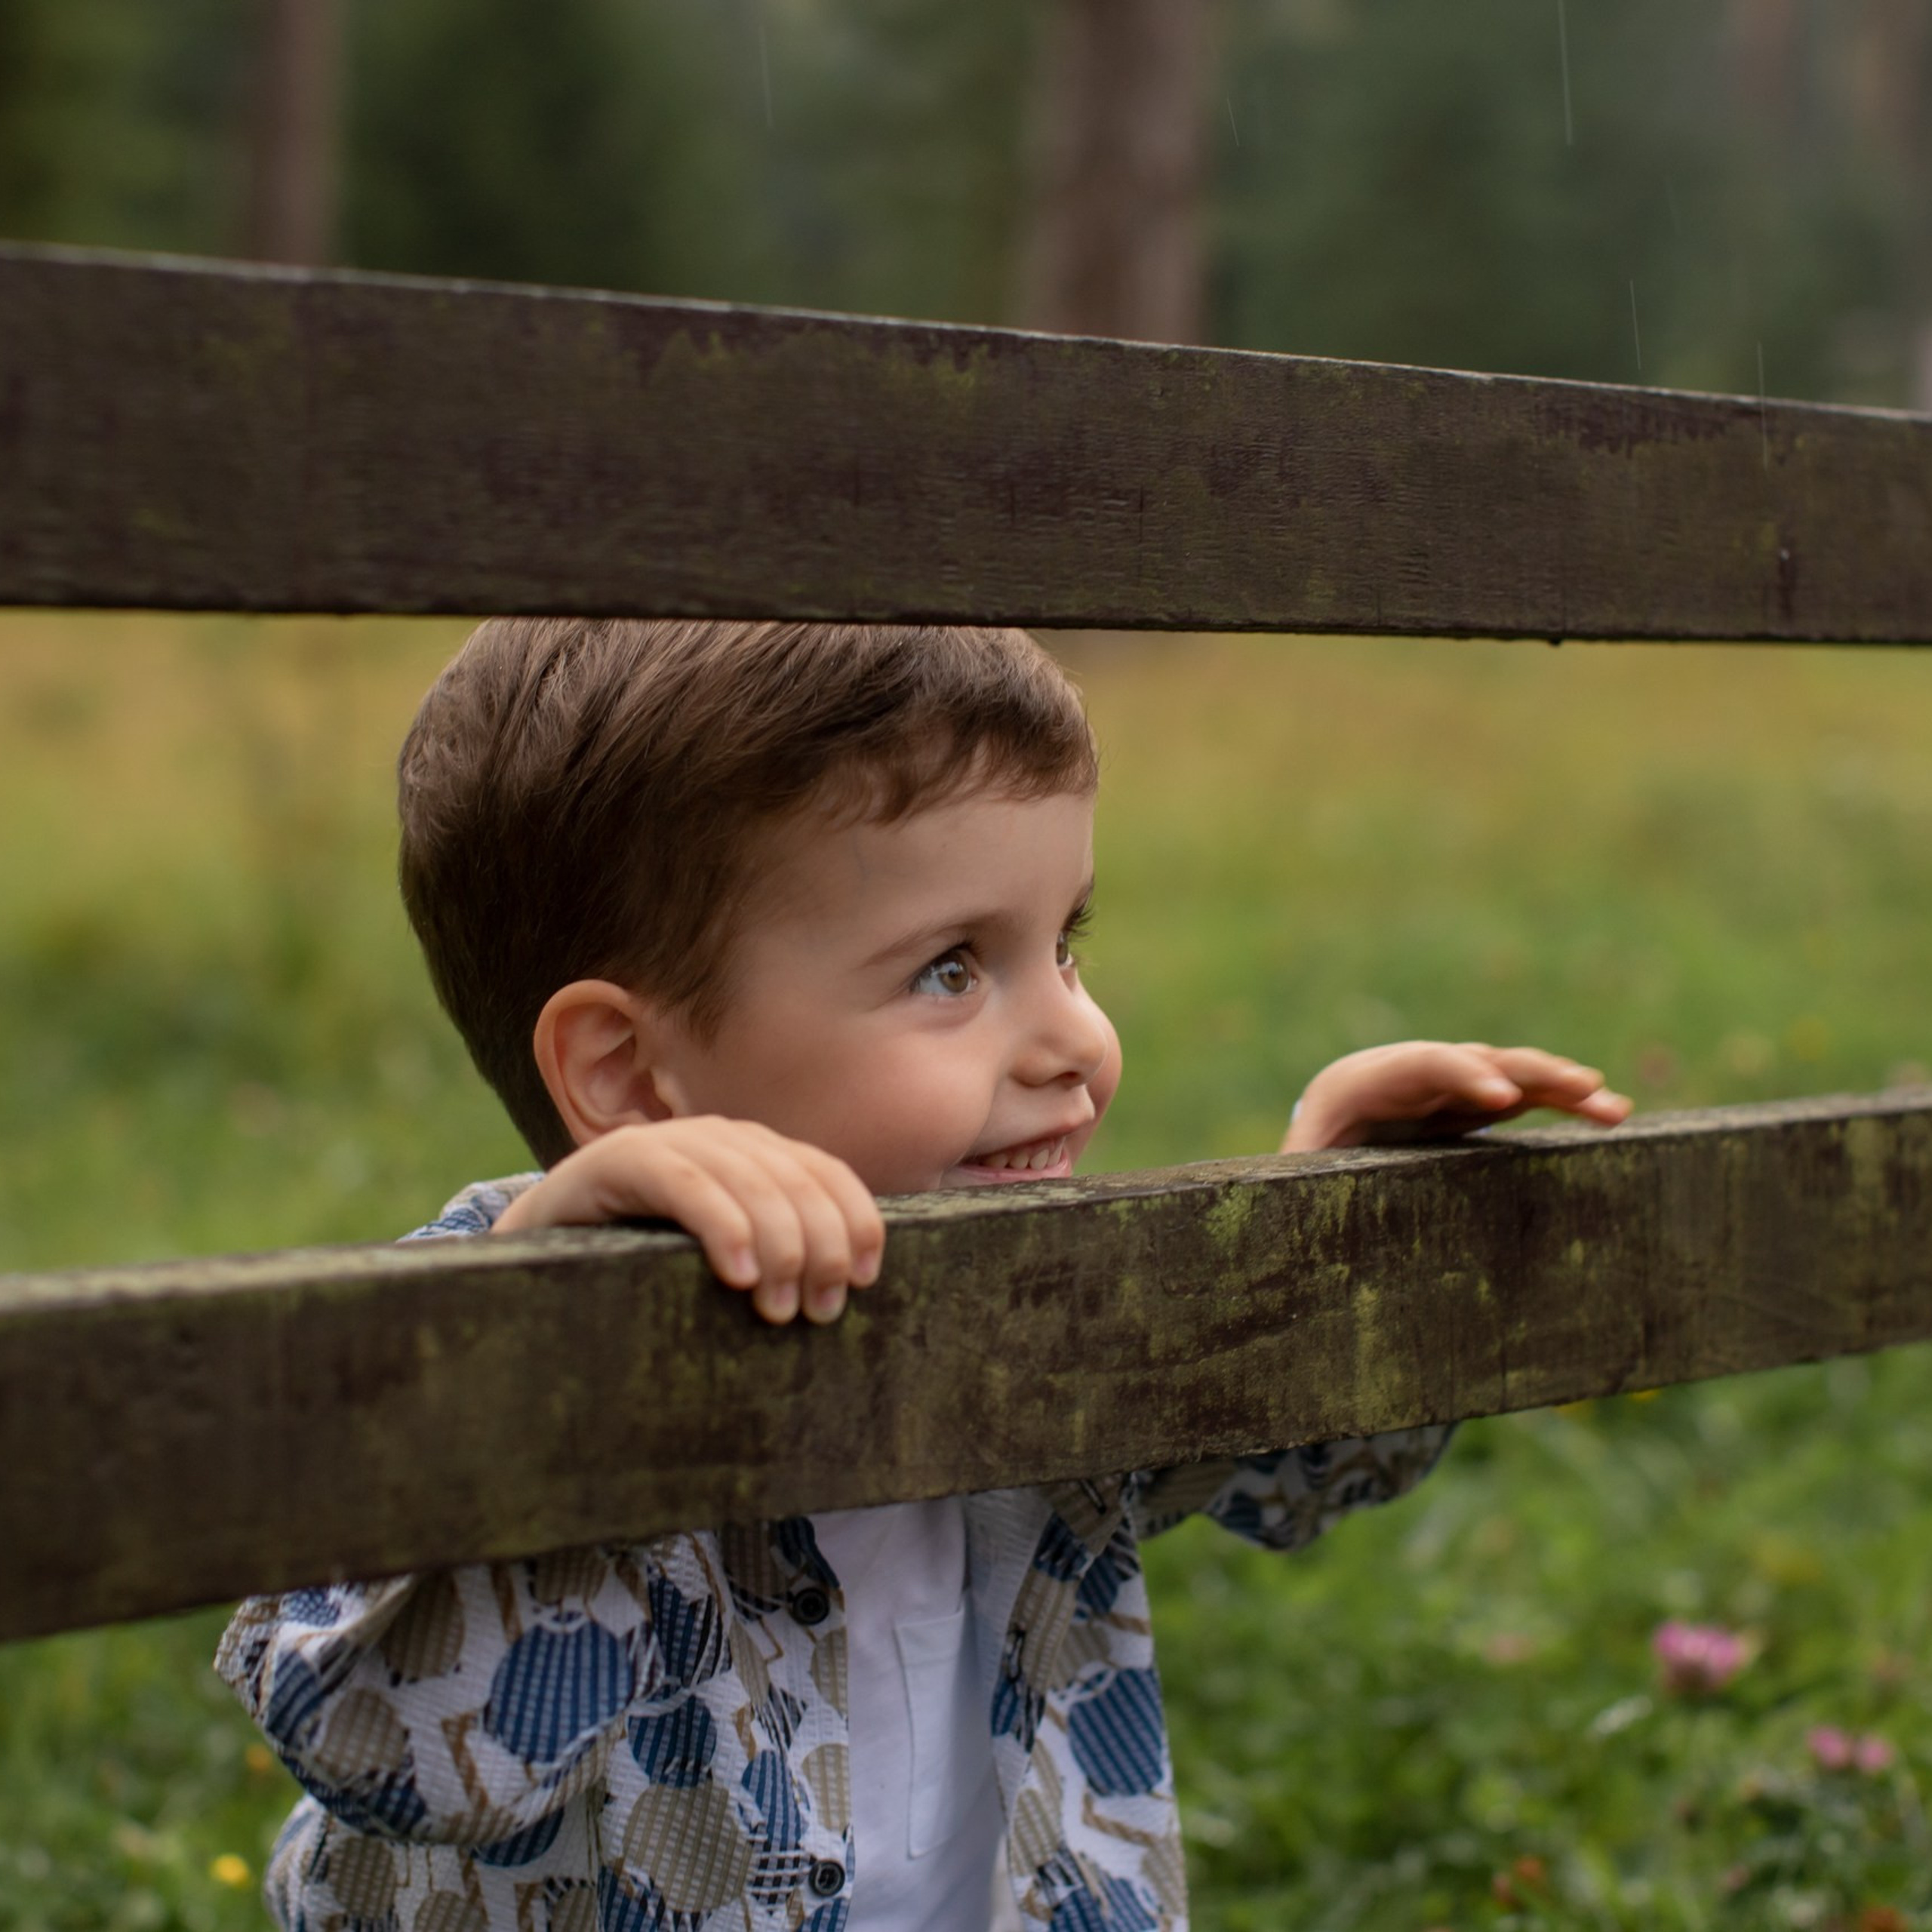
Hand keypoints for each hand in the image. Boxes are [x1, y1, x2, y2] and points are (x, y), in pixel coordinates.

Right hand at [493, 1118, 883, 1324]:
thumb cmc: (644, 1264)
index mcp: (757, 1154)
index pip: (828, 1173)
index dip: (857, 1220)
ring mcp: (673, 1142)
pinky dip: (721, 1225)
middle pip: (797, 1181)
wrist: (540, 1247)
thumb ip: (774, 1257)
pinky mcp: (623, 1158)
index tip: (868, 1278)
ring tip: (779, 1309)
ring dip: (779, 1247)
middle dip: (821, 1247)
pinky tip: (737, 1274)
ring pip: (751, 1182)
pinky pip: (688, 1184)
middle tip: (820, 1312)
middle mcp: (723, 1138)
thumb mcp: (722, 1259)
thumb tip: (846, 1294)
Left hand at [1282, 1042, 1632, 1152]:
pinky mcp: (1474, 1101)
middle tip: (1581, 1087)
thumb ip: (1294, 1180)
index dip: (1462, 1074)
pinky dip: (1561, 1102)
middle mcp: (1412, 1071)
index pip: (1419, 1065)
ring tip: (1612, 1107)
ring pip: (1508, 1073)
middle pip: (1473, 1059)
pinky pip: (1523, 1095)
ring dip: (1560, 1087)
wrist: (1317, 1133)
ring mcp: (1448, 1082)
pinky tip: (1607, 1112)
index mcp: (1363, 1082)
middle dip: (1526, 1072)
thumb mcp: (1292, 1172)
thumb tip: (1273, 1213)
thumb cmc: (1300, 1160)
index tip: (1500, 1097)